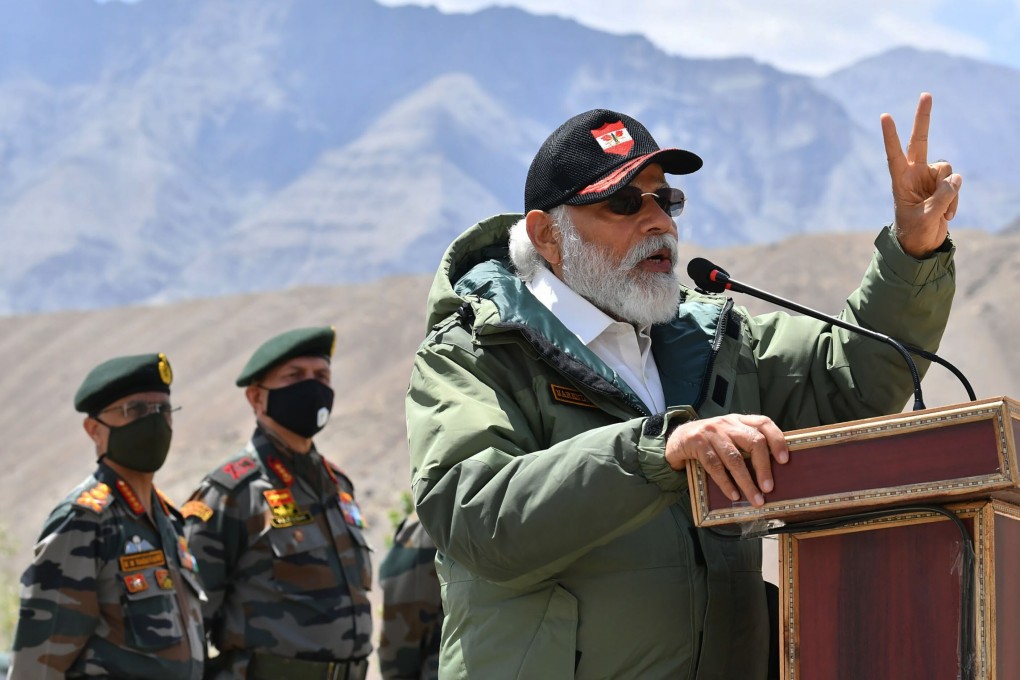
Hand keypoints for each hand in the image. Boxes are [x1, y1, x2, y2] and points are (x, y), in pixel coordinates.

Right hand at [664, 414, 788, 506]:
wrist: (676, 439)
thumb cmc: (709, 442)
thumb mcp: (728, 437)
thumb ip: (745, 445)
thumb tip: (770, 472)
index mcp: (738, 420)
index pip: (763, 423)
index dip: (777, 440)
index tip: (785, 460)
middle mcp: (727, 423)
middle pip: (753, 441)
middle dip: (763, 467)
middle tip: (769, 488)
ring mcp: (711, 432)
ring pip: (734, 458)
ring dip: (746, 481)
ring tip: (755, 498)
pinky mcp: (697, 443)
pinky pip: (715, 466)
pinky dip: (726, 483)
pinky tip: (733, 495)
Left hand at [881, 92, 962, 257]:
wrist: (922, 244)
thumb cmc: (915, 232)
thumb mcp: (927, 217)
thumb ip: (942, 196)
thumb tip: (956, 177)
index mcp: (900, 180)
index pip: (894, 154)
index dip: (891, 136)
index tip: (885, 116)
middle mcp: (915, 174)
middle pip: (921, 141)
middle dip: (923, 118)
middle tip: (926, 94)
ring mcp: (929, 178)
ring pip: (947, 170)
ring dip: (949, 192)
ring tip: (940, 211)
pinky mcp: (943, 185)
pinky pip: (956, 184)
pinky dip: (954, 200)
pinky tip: (946, 214)